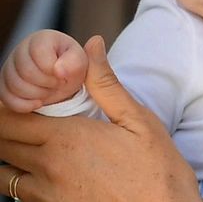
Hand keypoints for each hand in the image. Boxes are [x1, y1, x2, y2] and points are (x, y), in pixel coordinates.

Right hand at [0, 29, 86, 111]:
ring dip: (36, 94)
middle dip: (46, 83)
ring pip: (14, 85)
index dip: (53, 68)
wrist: (62, 79)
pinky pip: (5, 96)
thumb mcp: (82, 63)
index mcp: (43, 38)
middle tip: (59, 84)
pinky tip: (38, 103)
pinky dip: (22, 104)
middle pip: (26, 71)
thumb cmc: (72, 67)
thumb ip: (78, 62)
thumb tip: (59, 69)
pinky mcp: (4, 83)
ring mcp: (10, 66)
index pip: (40, 52)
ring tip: (50, 91)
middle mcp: (22, 48)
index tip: (64, 74)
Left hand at [0, 36, 202, 201]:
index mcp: (67, 138)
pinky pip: (20, 195)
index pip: (10, 116)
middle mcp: (48, 168)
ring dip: (11, 155)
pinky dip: (23, 180)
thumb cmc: (158, 170)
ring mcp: (47, 196)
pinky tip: (49, 171)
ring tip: (34, 143)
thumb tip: (91, 45)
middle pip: (2, 142)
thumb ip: (106, 84)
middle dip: (8, 124)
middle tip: (29, 114)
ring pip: (3, 174)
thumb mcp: (138, 120)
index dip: (10, 103)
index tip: (25, 95)